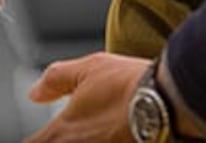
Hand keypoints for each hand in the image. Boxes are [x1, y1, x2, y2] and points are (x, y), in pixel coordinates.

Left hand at [24, 53, 148, 142]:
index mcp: (63, 132)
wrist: (170, 104)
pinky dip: (102, 141)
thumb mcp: (89, 69)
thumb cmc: (131, 85)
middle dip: (55, 140)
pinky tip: (106, 135)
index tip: (40, 134)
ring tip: (89, 131)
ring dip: (79, 140)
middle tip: (63, 131)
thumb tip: (35, 92)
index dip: (35, 138)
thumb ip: (56, 81)